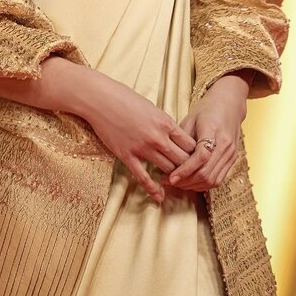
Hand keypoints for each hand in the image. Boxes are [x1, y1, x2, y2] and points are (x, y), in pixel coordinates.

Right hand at [79, 73, 197, 205]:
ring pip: (167, 170)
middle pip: (183, 160)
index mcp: (165, 122)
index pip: (190, 145)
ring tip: (176, 182)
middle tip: (190, 175)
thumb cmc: (124, 98)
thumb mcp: (151, 107)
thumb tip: (172, 135)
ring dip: (173, 177)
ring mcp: (142, 148)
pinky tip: (159, 197)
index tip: (195, 159)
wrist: (99, 99)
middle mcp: (158, 137)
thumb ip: (163, 123)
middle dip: (188, 169)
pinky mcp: (127, 156)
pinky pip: (143, 177)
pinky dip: (153, 189)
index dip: (195, 154)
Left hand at [161, 75, 248, 192]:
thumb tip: (168, 158)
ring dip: (194, 185)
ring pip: (213, 180)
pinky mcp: (233, 160)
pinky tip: (191, 182)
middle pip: (206, 172)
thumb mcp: (191, 118)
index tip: (171, 177)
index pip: (201, 157)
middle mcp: (225, 145)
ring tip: (177, 183)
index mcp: (213, 131)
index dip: (185, 170)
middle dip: (186, 181)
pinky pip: (218, 179)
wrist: (229, 104)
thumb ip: (182, 138)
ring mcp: (231, 154)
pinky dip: (204, 184)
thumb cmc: (207, 109)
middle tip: (168, 181)